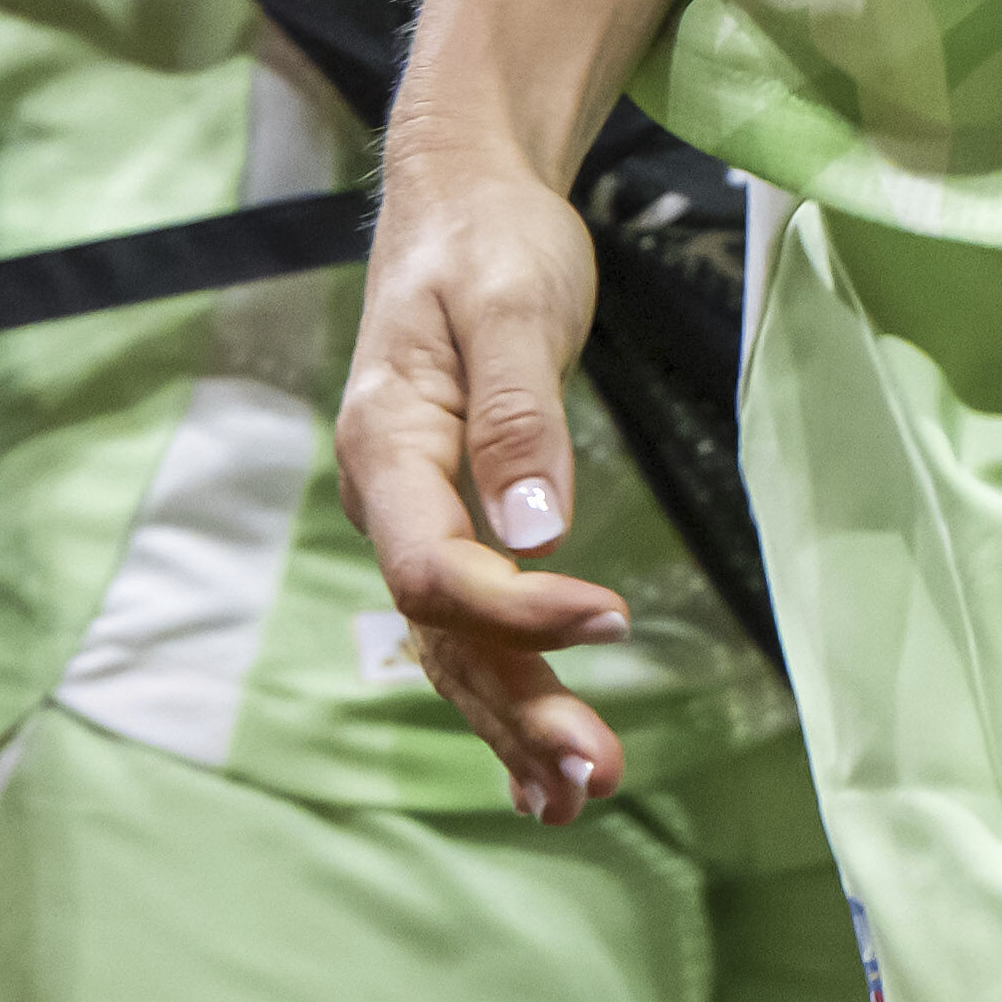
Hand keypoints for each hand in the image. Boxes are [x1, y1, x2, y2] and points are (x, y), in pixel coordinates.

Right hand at [337, 142, 636, 823]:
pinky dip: (505, 696)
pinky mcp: (455, 523)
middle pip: (447, 630)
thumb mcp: (511, 307)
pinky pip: (470, 628)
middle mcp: (390, 500)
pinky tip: (542, 766)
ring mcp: (417, 519)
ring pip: (456, 645)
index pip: (436, 565)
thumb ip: (519, 416)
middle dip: (520, 708)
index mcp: (386, 447)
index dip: (520, 607)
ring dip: (513, 725)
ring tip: (581, 797)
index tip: (615, 618)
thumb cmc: (486, 242)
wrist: (462, 204)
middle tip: (598, 773)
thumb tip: (536, 531)